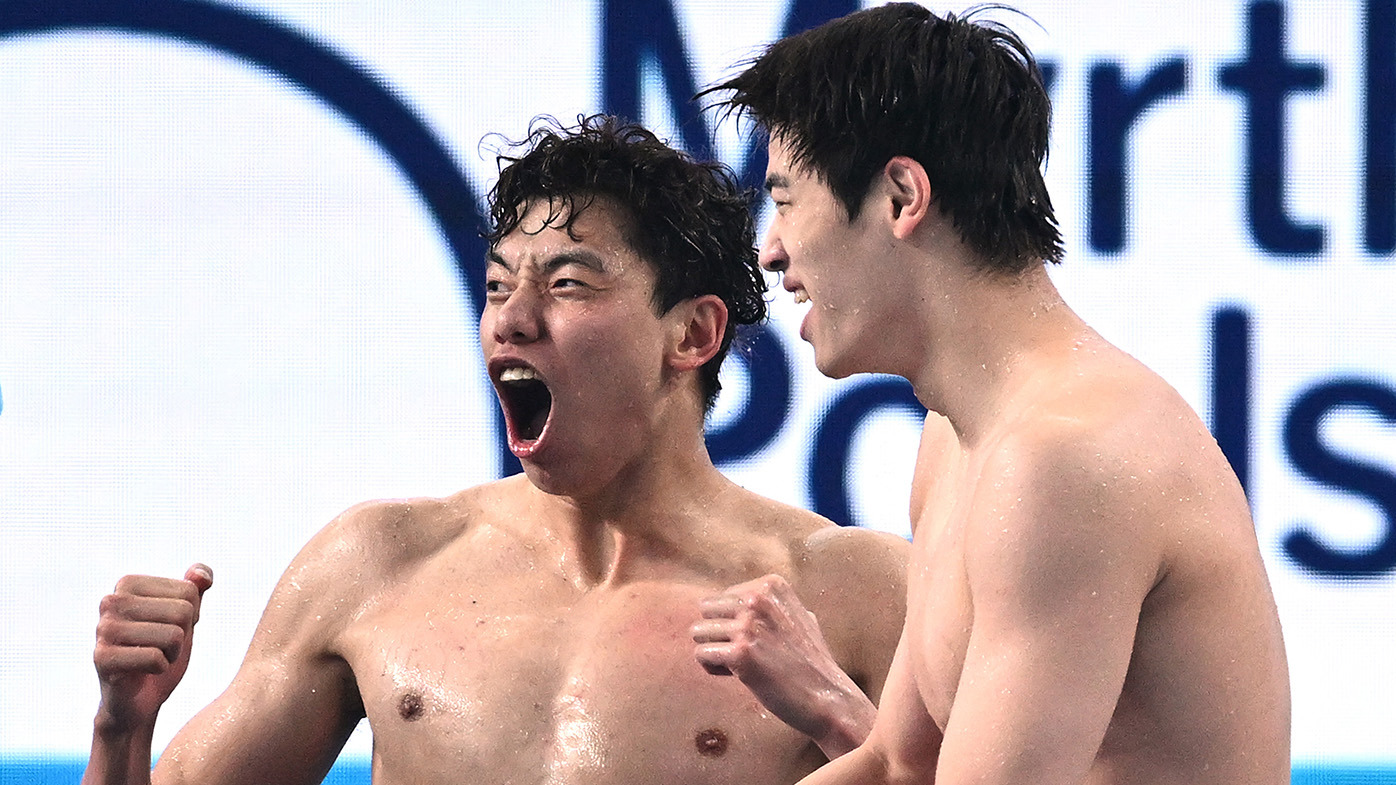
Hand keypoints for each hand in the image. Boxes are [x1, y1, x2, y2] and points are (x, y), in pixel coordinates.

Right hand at [93, 564, 212, 735]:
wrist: (138, 699)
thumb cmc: (161, 652)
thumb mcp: (184, 618)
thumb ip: (194, 590)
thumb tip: (203, 574)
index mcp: (128, 584)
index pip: (189, 591)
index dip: (189, 617)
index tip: (167, 629)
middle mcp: (110, 601)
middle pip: (183, 611)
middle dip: (182, 636)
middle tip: (160, 648)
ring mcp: (103, 629)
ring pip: (173, 635)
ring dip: (172, 654)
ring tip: (152, 659)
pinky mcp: (102, 658)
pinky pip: (156, 658)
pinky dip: (160, 669)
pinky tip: (144, 672)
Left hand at [692, 574, 870, 751]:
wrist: (827, 696)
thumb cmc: (810, 660)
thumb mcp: (799, 614)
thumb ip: (770, 604)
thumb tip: (740, 597)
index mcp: (770, 585)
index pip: (722, 596)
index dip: (733, 621)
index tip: (758, 639)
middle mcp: (757, 598)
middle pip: (706, 610)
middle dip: (719, 633)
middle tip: (744, 652)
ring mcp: (748, 625)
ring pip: (699, 632)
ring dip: (715, 651)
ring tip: (741, 664)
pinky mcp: (740, 653)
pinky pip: (701, 655)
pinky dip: (714, 668)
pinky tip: (737, 675)